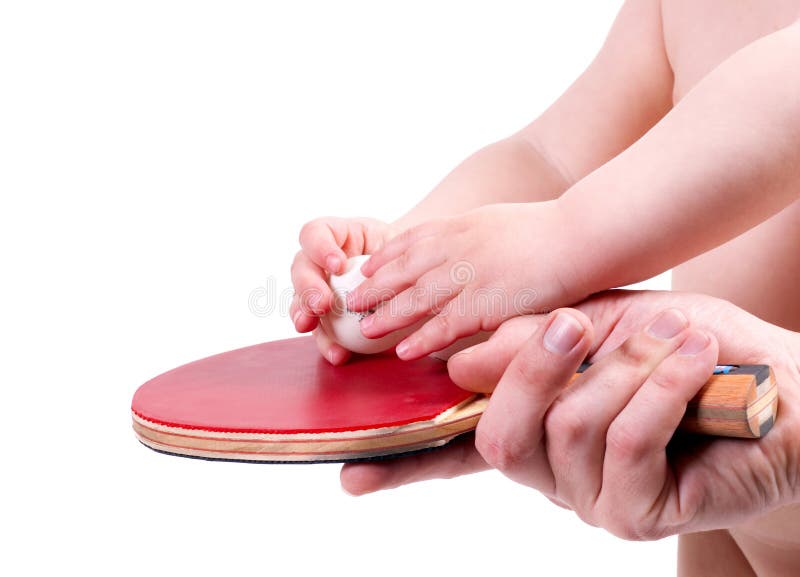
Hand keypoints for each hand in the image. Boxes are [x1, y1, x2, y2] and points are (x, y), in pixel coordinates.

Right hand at [289, 217, 398, 364]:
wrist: (411, 278)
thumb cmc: (404, 255)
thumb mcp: (402, 246)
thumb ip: (395, 254)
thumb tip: (397, 272)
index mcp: (336, 235)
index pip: (315, 234)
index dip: (319, 248)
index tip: (337, 265)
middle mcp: (320, 262)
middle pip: (300, 268)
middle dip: (307, 287)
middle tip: (322, 304)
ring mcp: (320, 291)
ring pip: (300, 301)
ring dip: (303, 314)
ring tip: (310, 325)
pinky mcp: (326, 319)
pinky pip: (321, 332)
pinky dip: (327, 343)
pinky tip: (338, 353)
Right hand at [340, 290, 799, 540]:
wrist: (776, 380)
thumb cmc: (680, 348)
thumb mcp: (598, 326)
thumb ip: (529, 342)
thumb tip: (458, 360)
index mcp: (531, 422)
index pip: (452, 446)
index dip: (400, 461)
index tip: (348, 473)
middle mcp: (549, 467)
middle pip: (497, 436)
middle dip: (530, 369)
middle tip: (574, 321)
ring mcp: (588, 495)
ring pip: (562, 432)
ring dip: (619, 371)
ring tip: (672, 337)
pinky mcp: (636, 511)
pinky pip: (625, 444)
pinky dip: (657, 390)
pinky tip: (695, 361)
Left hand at [346, 201, 582, 359]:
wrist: (582, 232)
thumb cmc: (549, 229)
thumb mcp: (498, 220)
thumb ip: (472, 234)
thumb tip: (463, 244)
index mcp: (461, 227)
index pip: (412, 241)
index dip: (386, 258)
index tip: (366, 270)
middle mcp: (458, 249)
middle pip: (405, 270)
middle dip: (376, 287)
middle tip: (352, 302)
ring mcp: (471, 275)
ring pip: (418, 298)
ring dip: (388, 315)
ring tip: (365, 329)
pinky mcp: (489, 302)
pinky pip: (447, 325)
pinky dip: (423, 339)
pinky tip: (403, 352)